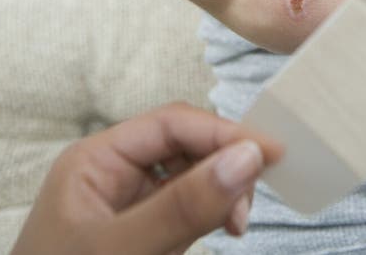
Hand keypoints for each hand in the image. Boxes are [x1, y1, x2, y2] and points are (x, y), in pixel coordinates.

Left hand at [10, 101, 283, 254]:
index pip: (171, 124)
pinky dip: (209, 214)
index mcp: (95, 160)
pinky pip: (184, 210)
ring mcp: (127, 206)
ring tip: (237, 224)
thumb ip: (183, 206)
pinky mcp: (141, 235)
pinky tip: (225, 228)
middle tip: (250, 202)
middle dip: (223, 164)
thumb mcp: (123, 249)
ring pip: (189, 177)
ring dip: (220, 192)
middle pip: (183, 146)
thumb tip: (248, 157)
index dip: (223, 132)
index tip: (270, 151)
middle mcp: (112, 174)